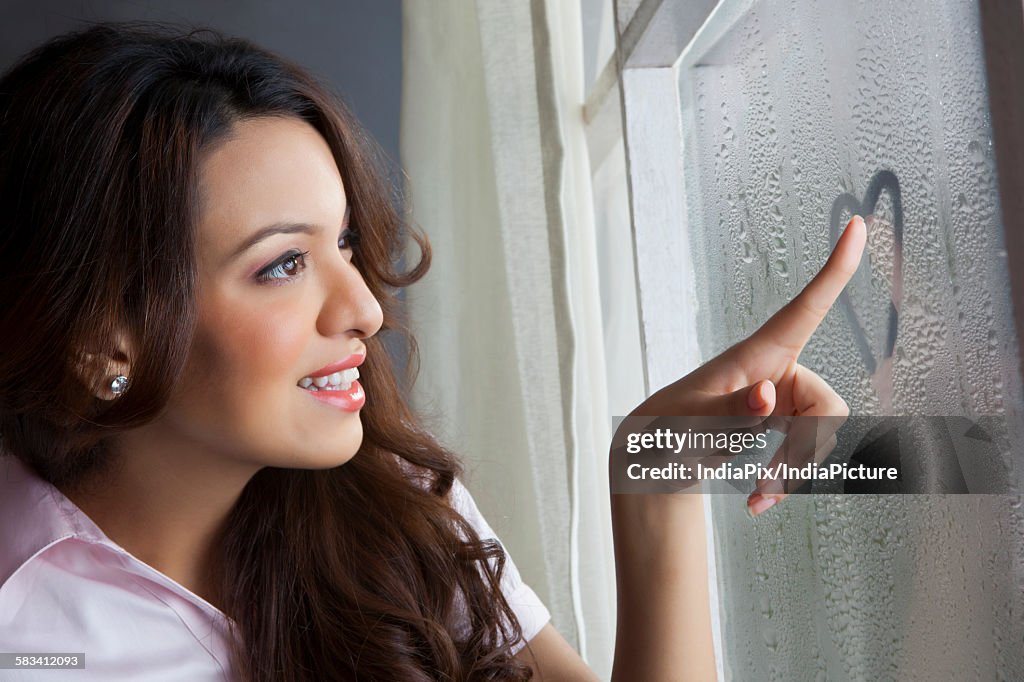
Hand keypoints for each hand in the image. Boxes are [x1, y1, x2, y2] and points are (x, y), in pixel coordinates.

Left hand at [628, 215, 866, 515]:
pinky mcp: (781, 421)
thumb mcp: (694, 425)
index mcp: (758, 355)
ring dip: (795, 473)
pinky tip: (760, 503)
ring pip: (823, 437)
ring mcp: (782, 398)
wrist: (653, 459)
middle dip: (807, 453)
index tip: (855, 226)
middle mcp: (778, 371)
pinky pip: (807, 452)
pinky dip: (788, 480)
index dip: (835, 270)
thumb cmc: (666, 432)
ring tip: (758, 498)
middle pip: (829, 410)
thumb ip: (732, 412)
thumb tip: (767, 397)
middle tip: (769, 487)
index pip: (805, 308)